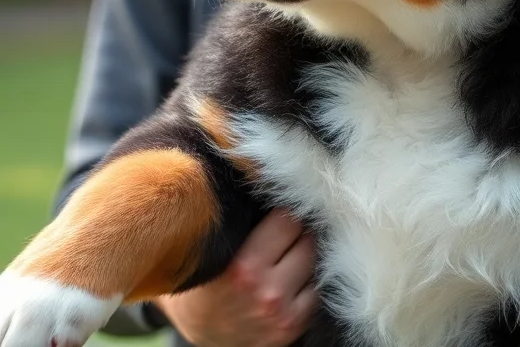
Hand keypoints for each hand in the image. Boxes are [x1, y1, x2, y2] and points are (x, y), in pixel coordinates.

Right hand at [154, 209, 316, 346]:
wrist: (201, 334)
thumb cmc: (204, 285)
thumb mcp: (213, 252)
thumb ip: (243, 225)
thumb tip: (274, 188)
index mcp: (244, 267)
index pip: (287, 220)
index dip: (284, 211)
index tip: (280, 208)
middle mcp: (267, 292)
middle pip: (307, 240)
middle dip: (299, 232)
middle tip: (286, 231)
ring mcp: (284, 313)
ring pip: (317, 264)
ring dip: (307, 256)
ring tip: (289, 254)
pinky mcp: (294, 327)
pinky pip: (317, 291)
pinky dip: (309, 281)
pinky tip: (291, 277)